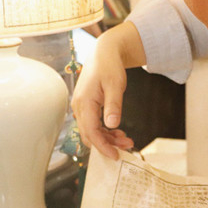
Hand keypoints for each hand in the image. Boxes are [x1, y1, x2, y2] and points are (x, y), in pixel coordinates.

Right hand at [71, 23, 144, 158]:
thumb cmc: (109, 65)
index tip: (115, 156)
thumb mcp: (115, 85)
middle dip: (107, 144)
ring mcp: (82, 107)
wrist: (104, 52)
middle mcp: (79, 107)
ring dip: (108, 138)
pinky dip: (105, 130)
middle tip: (127, 146)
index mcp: (84, 102)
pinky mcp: (87, 106)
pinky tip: (118, 131)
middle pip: (90, 135)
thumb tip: (112, 125)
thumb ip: (113, 106)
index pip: (91, 132)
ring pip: (92, 131)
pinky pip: (93, 124)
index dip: (102, 147)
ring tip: (127, 139)